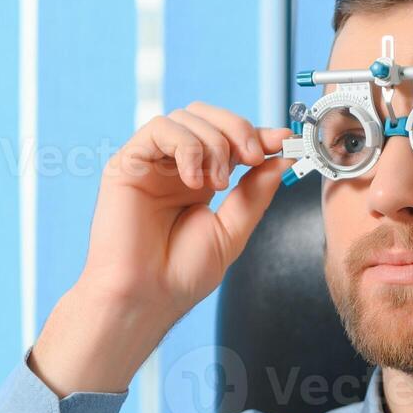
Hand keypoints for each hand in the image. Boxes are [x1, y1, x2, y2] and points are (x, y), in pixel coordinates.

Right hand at [84, 101, 290, 317]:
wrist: (147, 295)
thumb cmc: (182, 273)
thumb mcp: (233, 230)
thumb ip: (255, 194)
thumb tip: (280, 160)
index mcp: (201, 180)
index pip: (229, 140)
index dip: (258, 134)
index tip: (284, 140)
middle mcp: (175, 167)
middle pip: (208, 116)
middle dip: (238, 129)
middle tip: (253, 157)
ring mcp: (151, 163)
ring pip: (187, 118)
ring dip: (214, 144)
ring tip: (216, 184)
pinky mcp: (127, 163)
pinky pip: (160, 129)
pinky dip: (187, 147)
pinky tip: (193, 181)